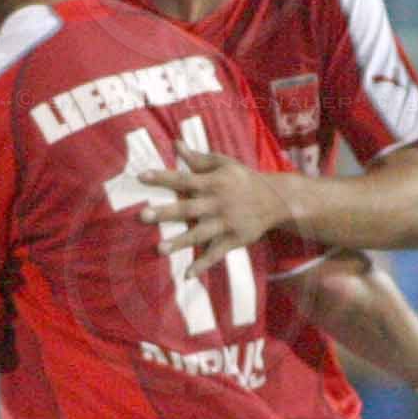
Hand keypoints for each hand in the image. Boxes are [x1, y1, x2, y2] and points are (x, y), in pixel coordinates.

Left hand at [138, 147, 293, 274]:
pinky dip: (203, 265)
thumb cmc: (244, 179)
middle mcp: (218, 203)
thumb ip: (198, 158)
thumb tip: (175, 144)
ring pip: (200, 234)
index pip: (184, 179)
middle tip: (143, 216)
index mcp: (214, 182)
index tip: (140, 177)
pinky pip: (216, 254)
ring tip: (160, 249)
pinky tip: (187, 275)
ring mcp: (226, 223)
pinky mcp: (234, 240)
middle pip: (188, 208)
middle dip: (166, 213)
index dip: (163, 177)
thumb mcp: (224, 164)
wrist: (277, 200)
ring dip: (180, 242)